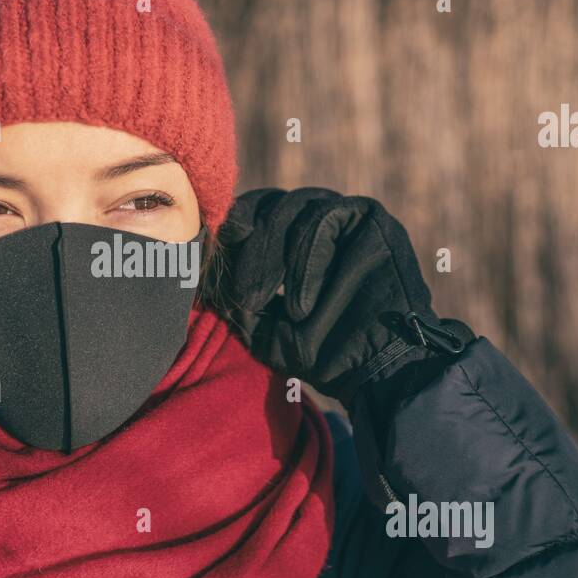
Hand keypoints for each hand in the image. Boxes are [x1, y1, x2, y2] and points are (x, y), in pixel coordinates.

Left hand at [215, 188, 472, 412]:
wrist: (380, 371)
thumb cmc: (322, 353)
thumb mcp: (265, 329)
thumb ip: (235, 300)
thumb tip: (197, 274)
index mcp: (290, 235)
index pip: (250, 214)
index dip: (228, 237)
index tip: (211, 270)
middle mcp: (316, 218)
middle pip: (267, 205)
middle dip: (246, 249)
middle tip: (240, 295)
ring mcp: (345, 215)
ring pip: (293, 207)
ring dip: (271, 256)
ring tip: (261, 302)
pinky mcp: (372, 218)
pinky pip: (327, 218)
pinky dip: (306, 260)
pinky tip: (300, 304)